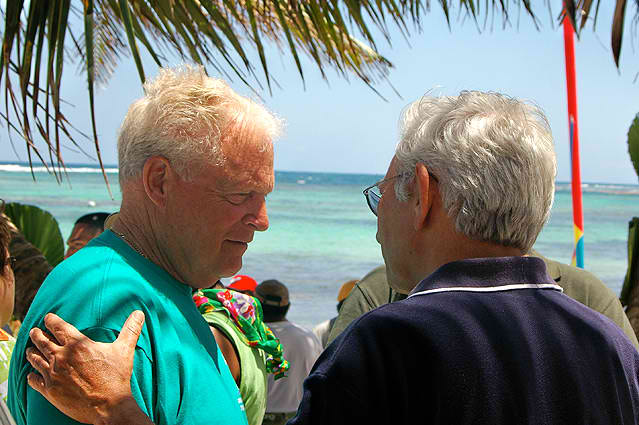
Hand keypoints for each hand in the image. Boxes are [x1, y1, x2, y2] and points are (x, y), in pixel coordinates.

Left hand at [26, 311, 144, 423]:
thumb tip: (139, 314)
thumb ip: (130, 330)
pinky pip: (34, 380)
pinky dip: (31, 375)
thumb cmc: (116, 377)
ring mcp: (53, 374)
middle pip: (41, 341)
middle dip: (37, 334)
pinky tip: (32, 374)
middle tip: (34, 332)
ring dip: (31, 352)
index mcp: (77, 344)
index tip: (48, 317)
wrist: (108, 406)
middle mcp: (61, 356)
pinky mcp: (50, 390)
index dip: (50, 320)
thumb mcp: (124, 350)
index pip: (58, 326)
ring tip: (30, 350)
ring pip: (35, 359)